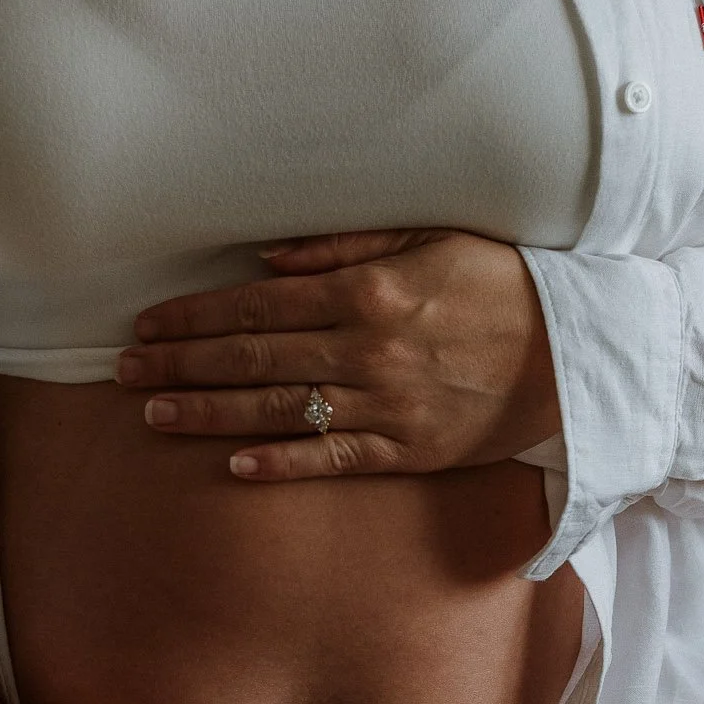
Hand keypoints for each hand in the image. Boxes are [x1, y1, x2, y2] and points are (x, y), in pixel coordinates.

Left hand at [115, 227, 562, 481]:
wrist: (579, 350)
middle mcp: (366, 351)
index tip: (148, 325)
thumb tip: (266, 256)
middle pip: (252, 357)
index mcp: (367, 292)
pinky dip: (279, 464)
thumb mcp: (431, 236)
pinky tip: (231, 468)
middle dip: (181, 366)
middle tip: (123, 373)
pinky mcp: (406, 450)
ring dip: (209, 414)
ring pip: (277, 410)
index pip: (257, 304)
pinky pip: (331, 459)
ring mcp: (384, 406)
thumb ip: (345, 245)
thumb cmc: (505, 282)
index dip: (195, 317)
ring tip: (154, 415)